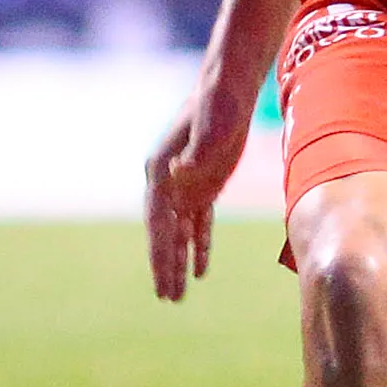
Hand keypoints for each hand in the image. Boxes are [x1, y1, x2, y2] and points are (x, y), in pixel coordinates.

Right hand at [143, 82, 252, 300]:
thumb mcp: (211, 126)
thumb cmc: (218, 104)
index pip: (157, 221)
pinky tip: (199, 270)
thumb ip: (196, 152)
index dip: (160, 252)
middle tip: (167, 298)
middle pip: (163, 232)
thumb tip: (180, 172)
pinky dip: (198, 246)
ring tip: (177, 295)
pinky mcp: (204, 186)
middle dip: (165, 266)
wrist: (229, 89)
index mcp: (160, 170)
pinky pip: (197, 223)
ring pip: (178, 232)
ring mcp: (184, 185)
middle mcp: (167, 182)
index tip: (162, 279)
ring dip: (178, 262)